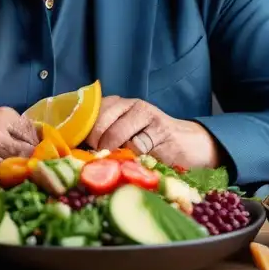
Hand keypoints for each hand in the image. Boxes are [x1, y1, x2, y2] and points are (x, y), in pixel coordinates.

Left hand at [85, 96, 218, 169]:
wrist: (190, 144)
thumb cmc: (153, 142)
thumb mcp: (129, 134)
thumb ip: (108, 136)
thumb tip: (80, 154)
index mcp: (120, 104)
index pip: (92, 112)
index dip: (82, 132)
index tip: (79, 148)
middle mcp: (133, 105)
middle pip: (101, 121)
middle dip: (95, 143)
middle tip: (96, 159)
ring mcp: (148, 116)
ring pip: (117, 134)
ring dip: (111, 152)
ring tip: (112, 164)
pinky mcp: (161, 131)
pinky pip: (137, 146)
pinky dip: (130, 159)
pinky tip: (132, 165)